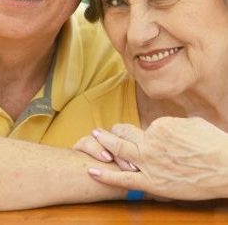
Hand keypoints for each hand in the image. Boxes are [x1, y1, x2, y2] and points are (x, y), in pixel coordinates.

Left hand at [86, 117, 227, 199]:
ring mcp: (149, 162)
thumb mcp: (193, 123)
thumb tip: (171, 124)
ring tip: (93, 140)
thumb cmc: (214, 144)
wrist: (227, 168)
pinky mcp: (152, 182)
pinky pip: (123, 178)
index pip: (141, 126)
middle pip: (122, 134)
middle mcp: (150, 142)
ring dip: (103, 144)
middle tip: (98, 131)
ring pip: (118, 150)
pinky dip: (105, 175)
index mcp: (159, 125)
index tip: (137, 135)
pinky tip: (91, 171)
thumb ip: (176, 123)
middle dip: (110, 133)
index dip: (138, 132)